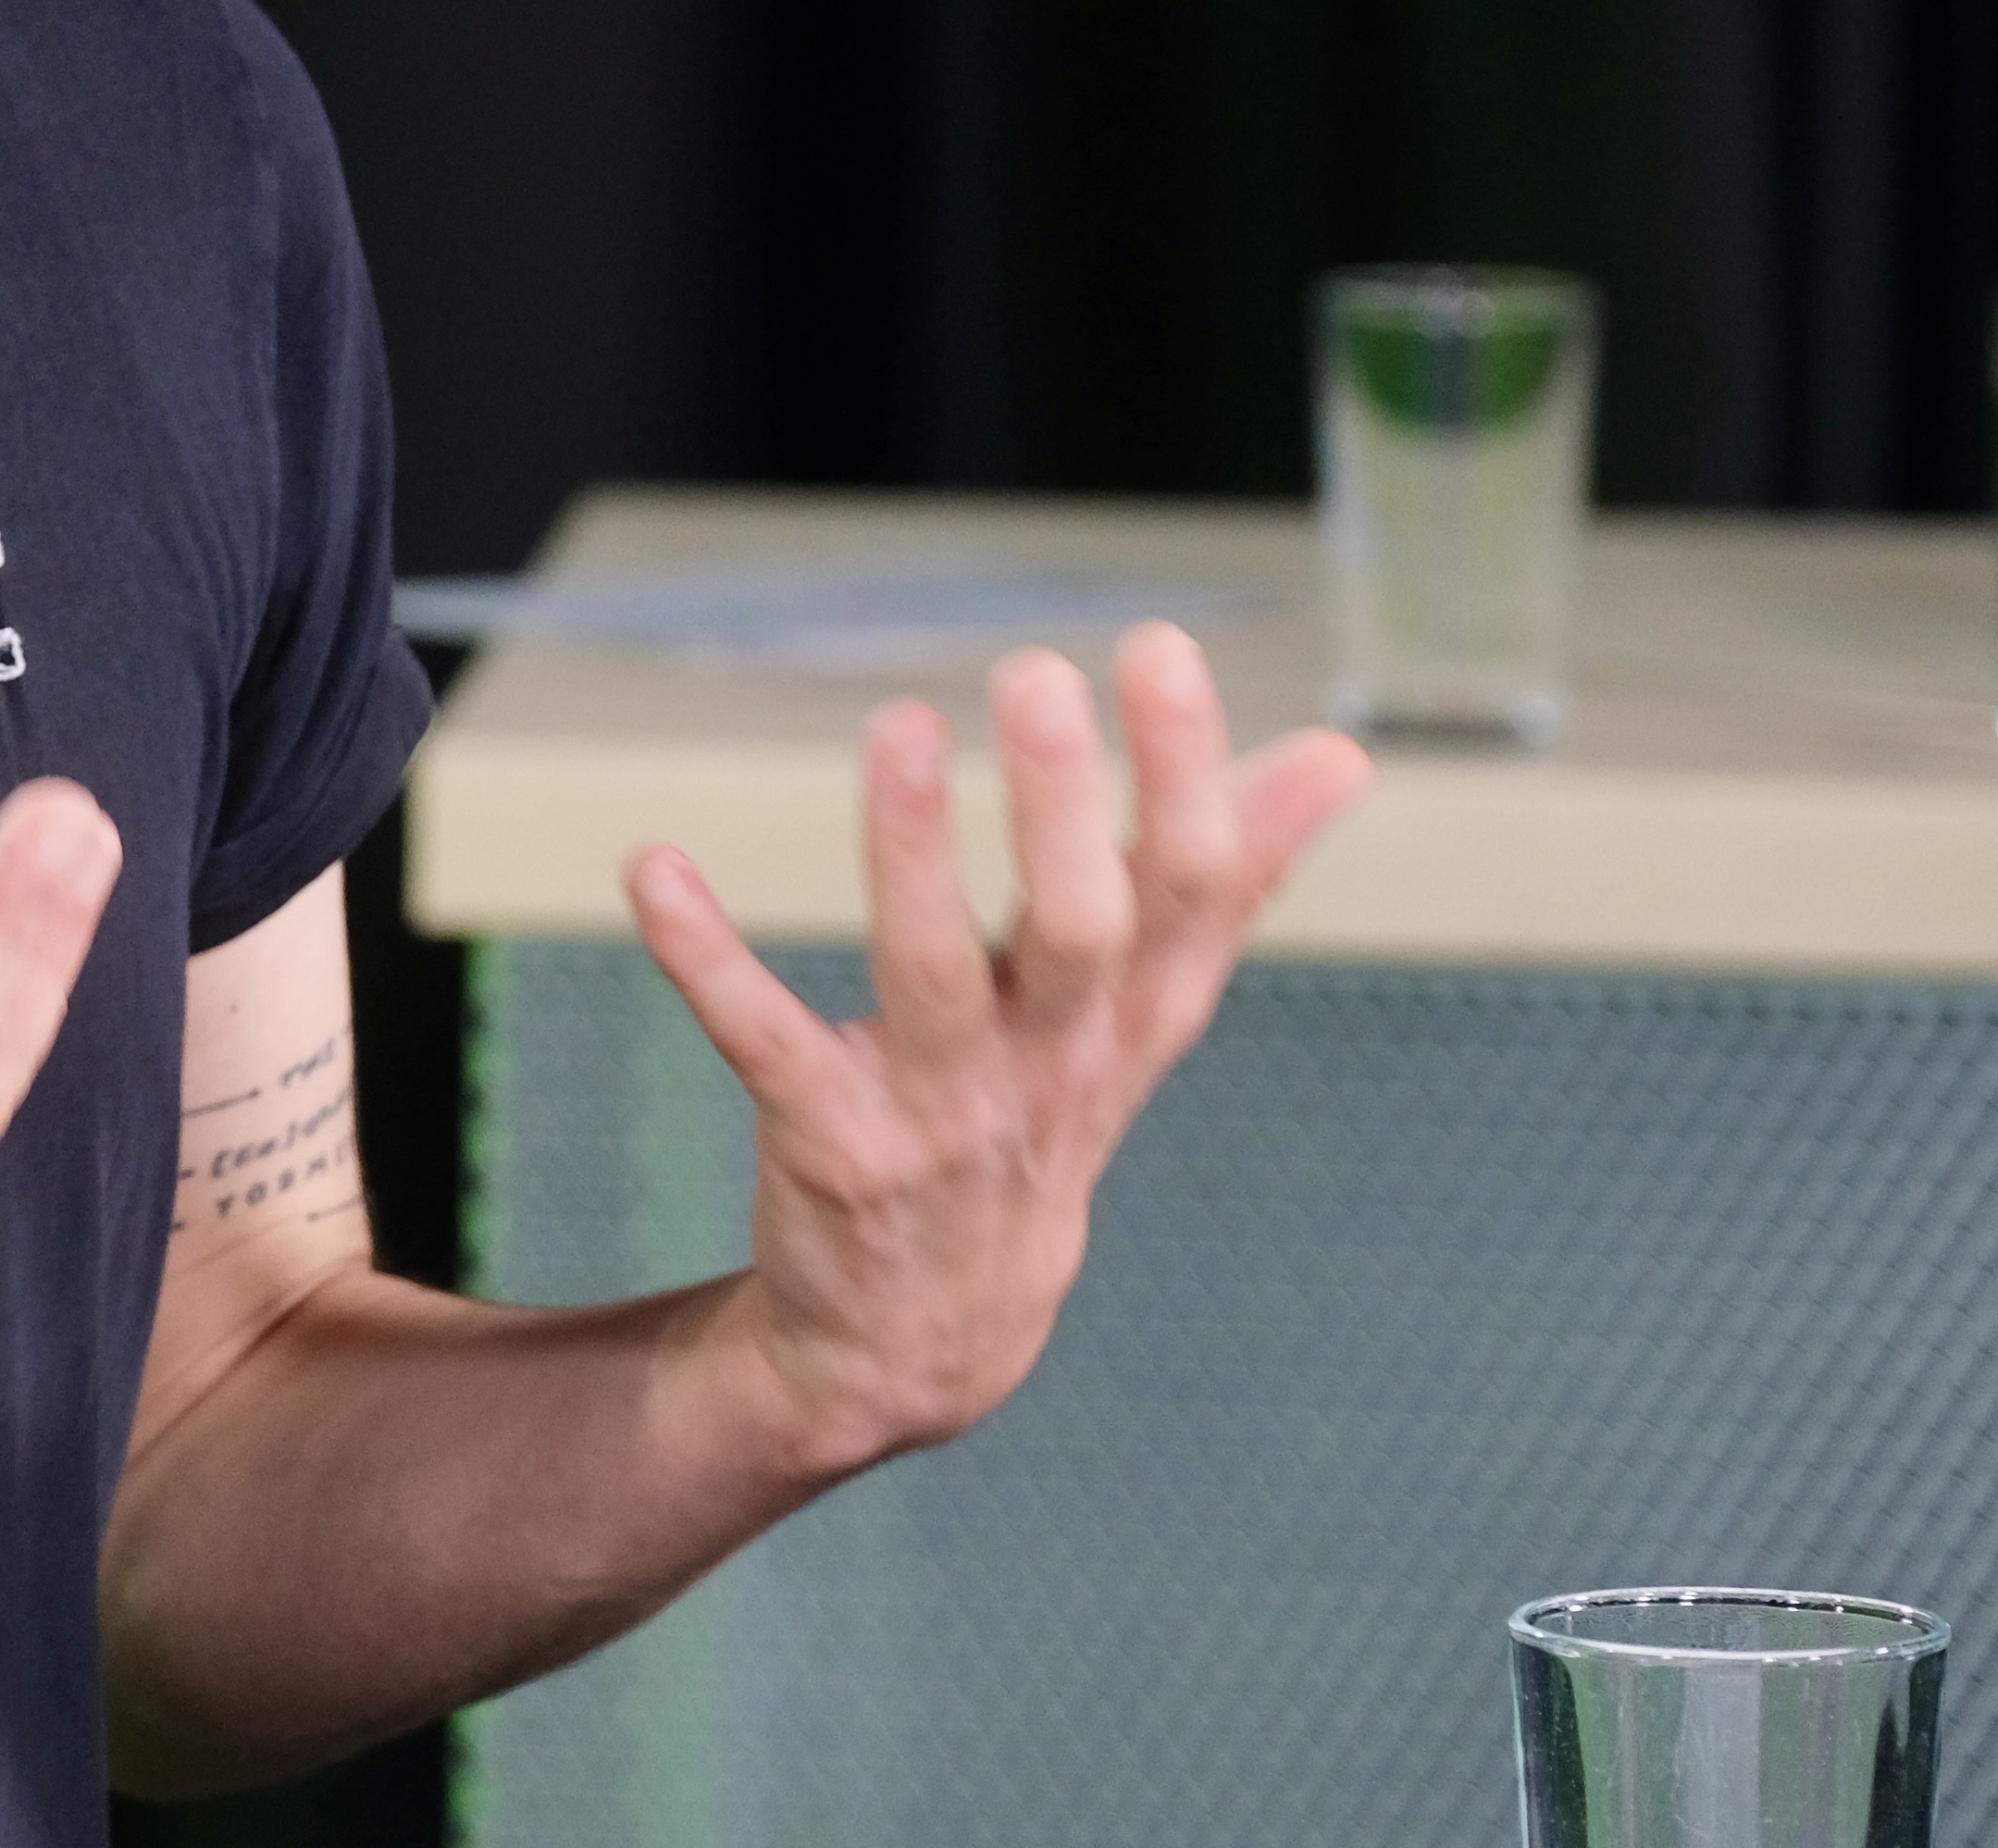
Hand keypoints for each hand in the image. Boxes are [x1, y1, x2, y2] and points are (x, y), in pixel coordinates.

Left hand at [625, 624, 1367, 1480]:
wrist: (926, 1348)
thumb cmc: (1039, 1128)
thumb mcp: (1140, 1022)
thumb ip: (1230, 886)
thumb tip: (1344, 757)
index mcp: (1130, 1020)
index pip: (1190, 891)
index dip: (1187, 775)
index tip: (1158, 648)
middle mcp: (1052, 1066)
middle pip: (1085, 929)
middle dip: (1067, 804)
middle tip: (1039, 672)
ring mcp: (942, 1115)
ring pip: (935, 976)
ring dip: (910, 853)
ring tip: (893, 725)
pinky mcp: (830, 1148)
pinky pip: (765, 1042)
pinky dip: (707, 957)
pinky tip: (653, 868)